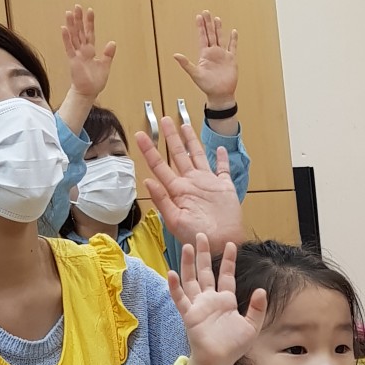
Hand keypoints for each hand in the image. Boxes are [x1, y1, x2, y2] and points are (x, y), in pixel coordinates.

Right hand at [60, 6, 115, 99]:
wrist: (89, 92)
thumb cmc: (96, 81)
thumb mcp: (105, 66)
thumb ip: (108, 54)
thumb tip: (112, 42)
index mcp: (90, 50)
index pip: (89, 33)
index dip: (89, 23)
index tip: (89, 11)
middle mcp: (82, 50)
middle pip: (80, 31)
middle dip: (79, 19)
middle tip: (77, 6)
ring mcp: (76, 54)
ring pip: (73, 36)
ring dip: (71, 25)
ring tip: (69, 12)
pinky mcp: (73, 60)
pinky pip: (69, 47)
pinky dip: (66, 38)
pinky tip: (64, 28)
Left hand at [135, 117, 244, 249]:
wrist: (222, 244)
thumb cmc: (197, 236)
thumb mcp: (175, 221)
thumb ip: (162, 200)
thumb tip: (147, 181)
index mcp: (177, 190)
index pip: (160, 166)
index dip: (149, 150)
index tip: (140, 135)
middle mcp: (191, 183)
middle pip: (178, 155)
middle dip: (171, 137)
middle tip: (164, 120)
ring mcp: (208, 184)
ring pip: (197, 156)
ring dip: (191, 141)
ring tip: (184, 125)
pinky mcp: (224, 187)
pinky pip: (223, 169)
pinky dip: (222, 159)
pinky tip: (219, 149)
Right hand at [168, 234, 266, 364]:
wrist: (218, 361)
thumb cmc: (233, 346)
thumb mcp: (252, 326)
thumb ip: (257, 308)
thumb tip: (262, 290)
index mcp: (226, 301)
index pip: (226, 276)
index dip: (228, 261)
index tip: (230, 245)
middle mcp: (210, 300)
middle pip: (205, 272)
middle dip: (203, 254)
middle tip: (201, 236)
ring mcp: (198, 306)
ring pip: (191, 280)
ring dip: (188, 264)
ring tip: (187, 247)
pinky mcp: (189, 314)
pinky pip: (180, 298)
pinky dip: (175, 286)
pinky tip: (172, 272)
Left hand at [173, 10, 238, 109]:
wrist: (220, 95)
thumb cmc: (207, 87)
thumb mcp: (195, 74)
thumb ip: (186, 64)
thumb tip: (175, 55)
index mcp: (205, 54)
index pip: (202, 37)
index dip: (200, 27)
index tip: (199, 17)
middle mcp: (213, 53)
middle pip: (211, 34)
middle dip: (208, 23)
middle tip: (206, 12)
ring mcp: (222, 55)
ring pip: (220, 38)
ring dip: (219, 29)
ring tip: (217, 19)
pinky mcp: (231, 60)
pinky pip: (233, 47)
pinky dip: (233, 40)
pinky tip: (233, 32)